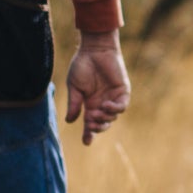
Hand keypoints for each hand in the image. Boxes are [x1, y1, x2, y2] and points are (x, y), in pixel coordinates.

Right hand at [65, 31, 130, 145]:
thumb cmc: (82, 66)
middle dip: (97, 128)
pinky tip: (106, 105)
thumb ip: (74, 104)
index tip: (86, 142)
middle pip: (103, 124)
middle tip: (90, 124)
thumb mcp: (74, 87)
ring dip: (104, 118)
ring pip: (112, 117)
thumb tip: (70, 121)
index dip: (88, 134)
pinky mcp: (122, 91)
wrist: (94, 50)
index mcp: (90, 104)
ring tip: (95, 112)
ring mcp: (113, 98)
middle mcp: (102, 103)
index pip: (90, 124)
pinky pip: (122, 106)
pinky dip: (114, 109)